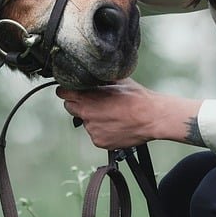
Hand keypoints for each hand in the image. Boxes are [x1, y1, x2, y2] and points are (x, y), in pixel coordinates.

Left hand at [56, 79, 203, 148]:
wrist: (152, 117)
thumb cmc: (137, 97)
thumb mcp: (117, 80)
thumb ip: (100, 80)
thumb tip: (91, 74)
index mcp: (87, 98)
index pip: (63, 93)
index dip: (67, 90)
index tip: (72, 90)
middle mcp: (86, 115)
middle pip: (71, 108)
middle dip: (79, 104)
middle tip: (94, 101)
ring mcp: (92, 130)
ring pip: (85, 122)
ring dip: (93, 118)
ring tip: (112, 114)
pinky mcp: (100, 142)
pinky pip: (96, 134)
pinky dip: (102, 130)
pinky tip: (116, 125)